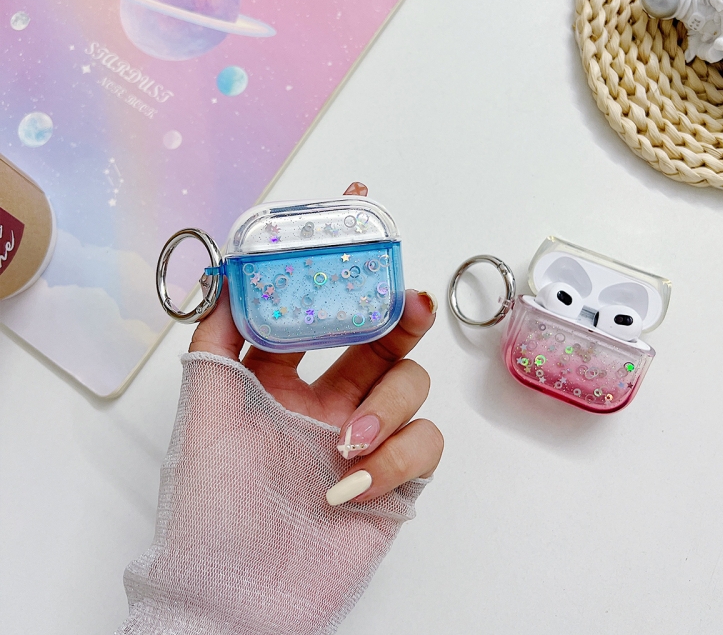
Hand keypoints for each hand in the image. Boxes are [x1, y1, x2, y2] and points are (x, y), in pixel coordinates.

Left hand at [189, 183, 442, 503]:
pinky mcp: (396, 478)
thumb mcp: (204, 404)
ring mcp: (364, 437)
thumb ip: (218, 334)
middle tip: (409, 303)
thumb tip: (230, 272)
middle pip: (383, 339)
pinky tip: (354, 485)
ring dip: (387, 406)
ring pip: (411, 387)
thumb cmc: (211, 502)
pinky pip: (424, 445)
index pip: (322, 313)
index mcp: (283, 379)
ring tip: (345, 441)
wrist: (235, 592)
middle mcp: (328, 400)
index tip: (363, 224)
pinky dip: (395, 457)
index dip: (344, 271)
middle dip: (401, 317)